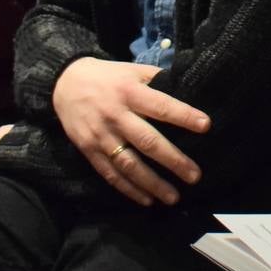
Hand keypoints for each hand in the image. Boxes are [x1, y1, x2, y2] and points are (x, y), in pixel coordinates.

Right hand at [49, 56, 209, 206]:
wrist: (64, 83)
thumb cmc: (109, 77)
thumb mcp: (133, 70)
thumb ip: (158, 79)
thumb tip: (189, 87)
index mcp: (130, 92)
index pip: (160, 105)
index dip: (183, 115)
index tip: (206, 126)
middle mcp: (116, 115)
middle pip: (147, 141)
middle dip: (173, 160)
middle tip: (195, 175)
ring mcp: (101, 135)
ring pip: (129, 164)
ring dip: (152, 183)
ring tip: (174, 196)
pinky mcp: (89, 150)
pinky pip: (110, 173)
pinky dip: (128, 189)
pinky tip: (146, 200)